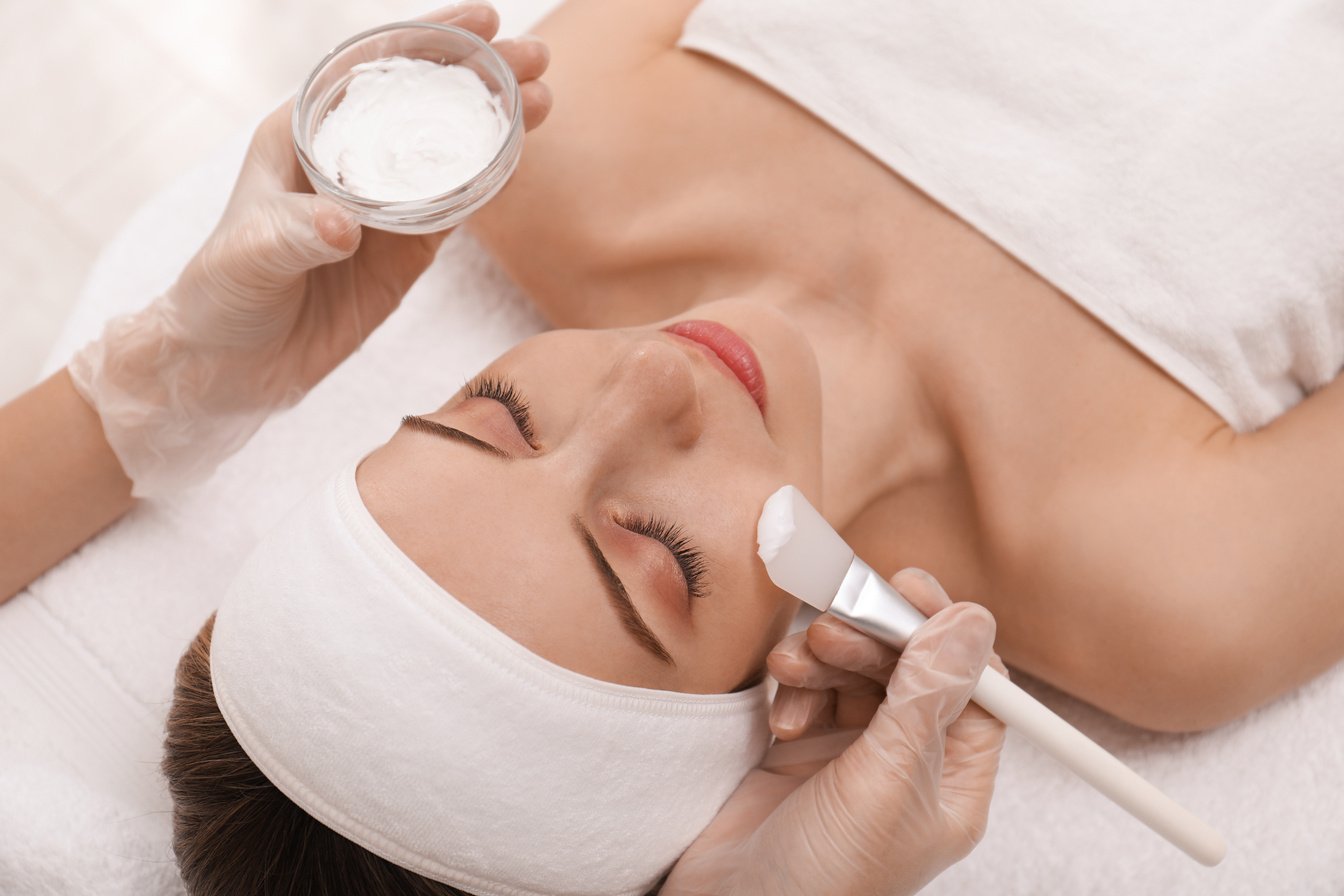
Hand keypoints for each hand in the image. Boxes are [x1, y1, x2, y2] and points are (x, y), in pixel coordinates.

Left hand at [69, 1, 551, 496]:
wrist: (235, 366)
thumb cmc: (222, 294)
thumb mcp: (248, 257)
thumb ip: (294, 234)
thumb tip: (345, 224)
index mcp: (305, 131)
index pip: (373, 69)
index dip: (430, 39)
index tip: (483, 21)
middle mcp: (350, 156)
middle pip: (424, 101)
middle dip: (481, 74)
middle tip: (535, 58)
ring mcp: (385, 202)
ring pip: (450, 148)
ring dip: (498, 121)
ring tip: (546, 101)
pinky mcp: (409, 247)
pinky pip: (458, 204)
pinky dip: (492, 179)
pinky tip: (522, 157)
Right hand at [662, 569, 1005, 895]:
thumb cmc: (826, 878)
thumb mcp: (887, 778)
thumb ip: (926, 694)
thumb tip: (973, 620)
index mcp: (955, 781)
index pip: (974, 685)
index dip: (944, 632)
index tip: (907, 590)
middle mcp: (910, 764)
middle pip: (908, 668)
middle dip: (869, 641)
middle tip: (834, 628)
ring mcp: (853, 757)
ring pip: (853, 673)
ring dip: (822, 661)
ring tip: (791, 669)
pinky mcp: (800, 751)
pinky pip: (808, 690)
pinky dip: (793, 689)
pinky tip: (780, 714)